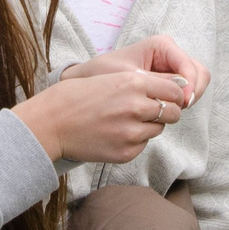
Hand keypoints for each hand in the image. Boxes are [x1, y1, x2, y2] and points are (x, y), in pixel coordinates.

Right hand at [12, 35, 204, 163]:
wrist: (51, 123)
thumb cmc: (78, 96)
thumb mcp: (111, 77)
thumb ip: (142, 82)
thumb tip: (177, 87)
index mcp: (133, 82)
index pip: (175, 90)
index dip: (173, 94)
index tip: (166, 97)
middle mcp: (136, 107)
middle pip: (173, 112)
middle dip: (165, 112)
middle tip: (148, 111)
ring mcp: (132, 132)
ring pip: (158, 130)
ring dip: (148, 126)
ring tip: (123, 121)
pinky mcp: (126, 152)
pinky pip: (143, 145)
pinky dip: (134, 141)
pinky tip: (114, 134)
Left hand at [77, 32, 208, 105]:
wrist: (88, 82)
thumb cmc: (102, 75)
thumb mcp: (128, 78)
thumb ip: (156, 82)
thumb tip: (182, 90)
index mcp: (162, 46)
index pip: (189, 65)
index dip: (191, 85)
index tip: (183, 103)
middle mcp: (171, 56)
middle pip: (199, 73)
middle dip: (194, 92)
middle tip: (180, 109)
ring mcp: (172, 70)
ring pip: (196, 85)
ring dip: (188, 100)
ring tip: (170, 111)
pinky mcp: (169, 85)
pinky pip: (185, 95)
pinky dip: (181, 104)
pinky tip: (165, 112)